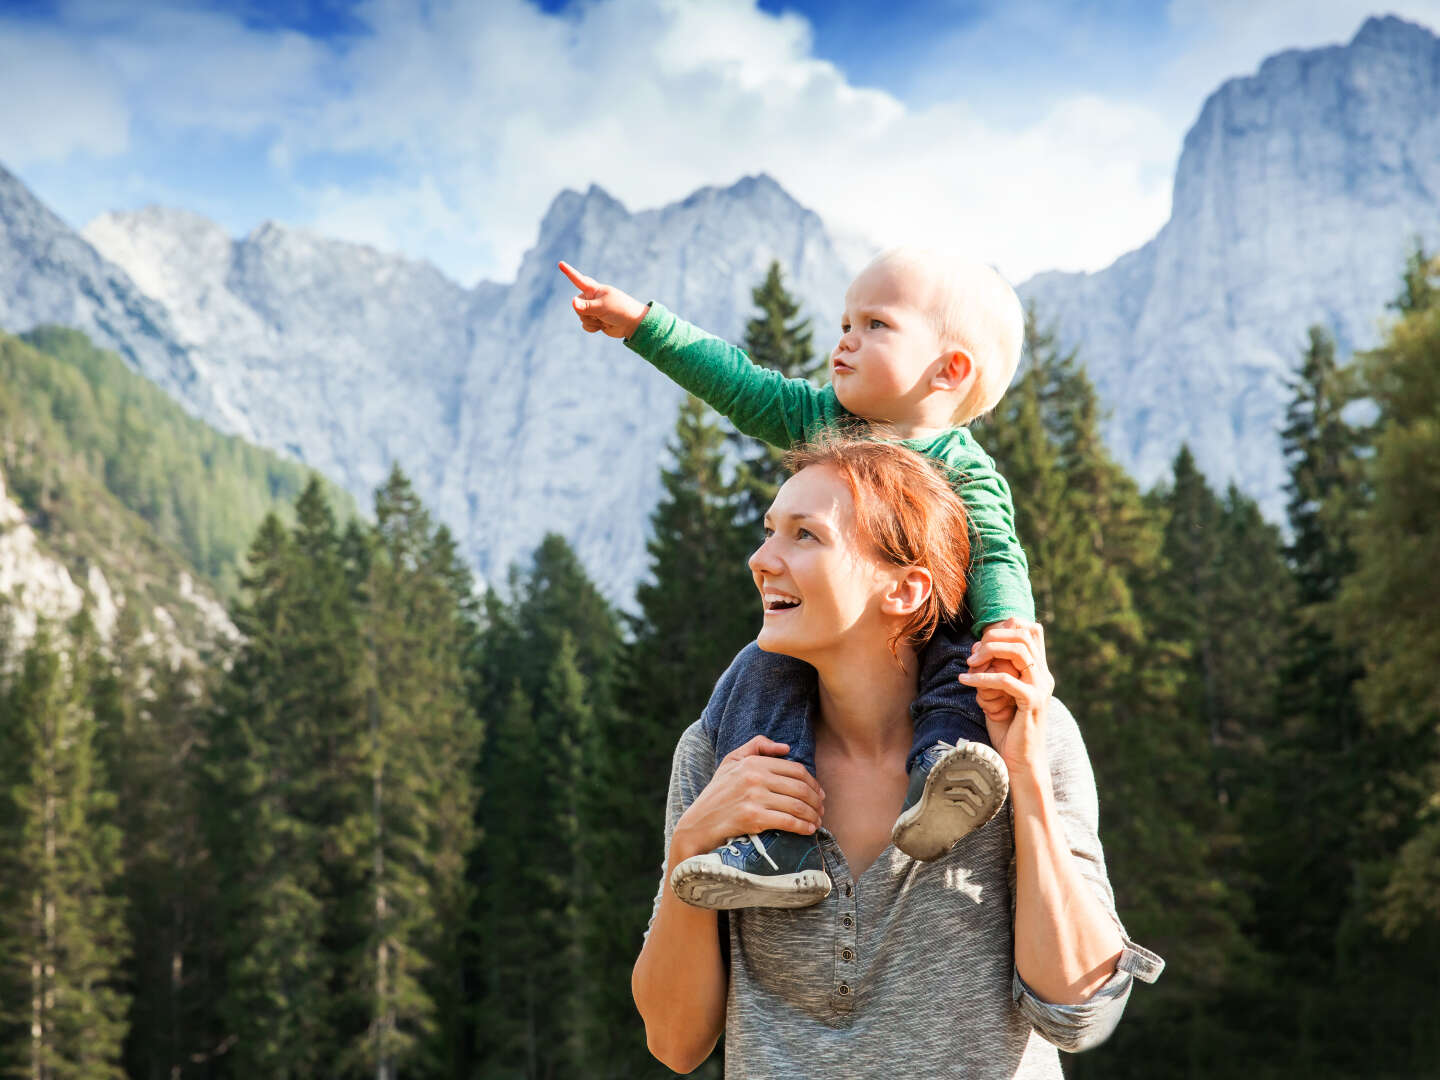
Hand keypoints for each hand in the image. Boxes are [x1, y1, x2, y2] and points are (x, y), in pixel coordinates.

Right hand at [558, 260, 648, 337]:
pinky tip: (602, 326)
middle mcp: (592, 298)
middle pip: (577, 305)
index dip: (569, 272)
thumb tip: (572, 302)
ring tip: (604, 319)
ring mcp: (593, 309)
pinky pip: (584, 324)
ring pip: (580, 316)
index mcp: (595, 289)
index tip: (560, 264)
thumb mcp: (602, 307)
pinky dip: (592, 328)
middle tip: (600, 313)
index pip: (579, 279)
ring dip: (591, 321)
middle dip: (585, 311)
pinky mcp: (595, 320)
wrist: (632, 324)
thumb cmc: (619, 310)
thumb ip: (586, 306)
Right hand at [671, 736, 825, 863]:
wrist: (698, 823)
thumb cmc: (717, 793)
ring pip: (797, 805)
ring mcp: (754, 798)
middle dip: (816, 801)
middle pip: (800, 787)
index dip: (813, 783)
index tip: (819, 794)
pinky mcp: (753, 818)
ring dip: (813, 815)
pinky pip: (788, 821)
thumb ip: (756, 746)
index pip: (796, 770)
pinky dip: (803, 827)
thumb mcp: (731, 762)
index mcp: (753, 762)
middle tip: (822, 810)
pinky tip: (809, 830)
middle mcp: (755, 777)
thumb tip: (785, 748)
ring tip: (817, 821)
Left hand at [958, 618, 1055, 777]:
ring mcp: (1040, 688)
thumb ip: (994, 670)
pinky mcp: (1032, 702)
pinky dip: (981, 677)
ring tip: (969, 664)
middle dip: (993, 637)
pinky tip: (965, 681)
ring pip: (1019, 650)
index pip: (1032, 630)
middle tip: (972, 654)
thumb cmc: (1008, 729)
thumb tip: (974, 648)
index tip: (982, 640)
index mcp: (1038, 671)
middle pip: (1024, 634)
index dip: (1007, 626)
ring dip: (989, 652)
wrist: (1021, 762)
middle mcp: (1043, 675)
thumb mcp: (999, 694)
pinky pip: (1005, 680)